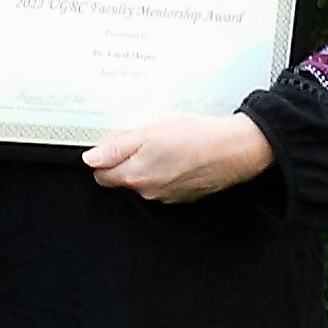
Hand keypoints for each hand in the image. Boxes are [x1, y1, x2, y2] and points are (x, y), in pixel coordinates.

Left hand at [82, 112, 274, 204]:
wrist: (236, 149)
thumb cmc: (196, 137)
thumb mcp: (149, 132)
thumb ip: (117, 147)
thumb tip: (91, 158)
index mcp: (135, 177)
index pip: (101, 175)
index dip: (104, 156)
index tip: (114, 141)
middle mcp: (149, 192)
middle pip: (122, 178)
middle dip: (125, 160)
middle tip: (142, 136)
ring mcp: (168, 196)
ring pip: (145, 180)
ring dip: (148, 163)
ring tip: (166, 141)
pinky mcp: (185, 194)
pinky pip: (165, 182)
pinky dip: (168, 169)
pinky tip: (180, 153)